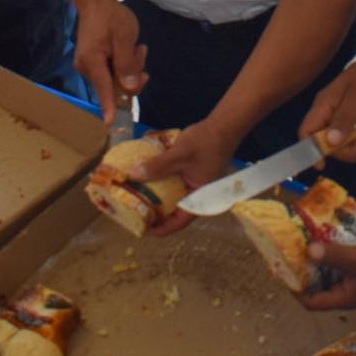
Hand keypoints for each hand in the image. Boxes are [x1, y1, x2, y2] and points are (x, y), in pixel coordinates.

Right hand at [73, 0, 147, 121]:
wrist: (96, 2)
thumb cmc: (110, 17)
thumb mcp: (124, 37)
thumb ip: (127, 63)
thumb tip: (130, 87)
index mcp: (92, 62)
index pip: (104, 89)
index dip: (110, 107)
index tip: (111, 124)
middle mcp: (87, 68)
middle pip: (115, 85)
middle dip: (132, 74)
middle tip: (140, 52)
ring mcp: (90, 67)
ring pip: (118, 78)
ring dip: (131, 66)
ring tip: (135, 46)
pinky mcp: (95, 63)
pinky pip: (114, 71)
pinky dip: (125, 63)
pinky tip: (130, 48)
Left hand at [129, 118, 239, 235]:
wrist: (223, 125)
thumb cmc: (206, 142)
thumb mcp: (179, 154)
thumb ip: (158, 166)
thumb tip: (132, 175)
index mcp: (199, 199)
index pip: (178, 223)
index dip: (159, 229)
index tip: (142, 229)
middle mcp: (198, 195)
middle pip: (173, 211)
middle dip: (154, 213)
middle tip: (134, 211)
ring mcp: (195, 184)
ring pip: (173, 197)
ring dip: (156, 196)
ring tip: (137, 195)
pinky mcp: (192, 173)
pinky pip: (174, 183)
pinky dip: (162, 181)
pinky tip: (148, 174)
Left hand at [296, 241, 355, 309]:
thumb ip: (332, 255)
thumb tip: (308, 251)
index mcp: (342, 299)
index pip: (310, 302)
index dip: (295, 290)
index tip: (284, 271)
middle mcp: (345, 294)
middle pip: (317, 288)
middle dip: (304, 272)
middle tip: (292, 253)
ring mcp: (353, 283)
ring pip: (327, 275)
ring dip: (317, 262)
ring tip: (305, 243)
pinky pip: (338, 267)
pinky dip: (330, 256)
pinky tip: (326, 240)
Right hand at [299, 63, 355, 164]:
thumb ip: (343, 120)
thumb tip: (330, 142)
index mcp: (323, 108)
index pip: (307, 132)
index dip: (311, 150)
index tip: (322, 164)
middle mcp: (329, 116)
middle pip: (331, 145)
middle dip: (353, 147)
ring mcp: (342, 121)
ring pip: (349, 144)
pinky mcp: (355, 123)